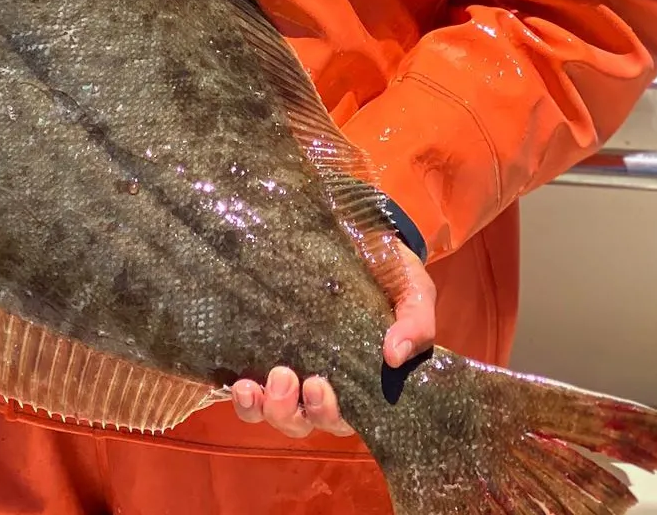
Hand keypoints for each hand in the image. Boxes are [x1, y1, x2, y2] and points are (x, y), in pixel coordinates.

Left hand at [231, 245, 435, 438]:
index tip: (320, 387)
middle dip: (291, 411)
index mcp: (360, 381)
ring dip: (263, 408)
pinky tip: (240, 382)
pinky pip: (250, 392)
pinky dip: (243, 397)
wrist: (360, 234)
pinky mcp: (263, 349)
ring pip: (272, 413)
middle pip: (301, 421)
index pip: (343, 418)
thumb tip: (395, 356)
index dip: (328, 414)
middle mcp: (323, 383)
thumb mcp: (413, 290)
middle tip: (289, 376)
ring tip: (256, 383)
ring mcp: (291, 368)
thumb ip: (416, 322)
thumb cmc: (390, 272)